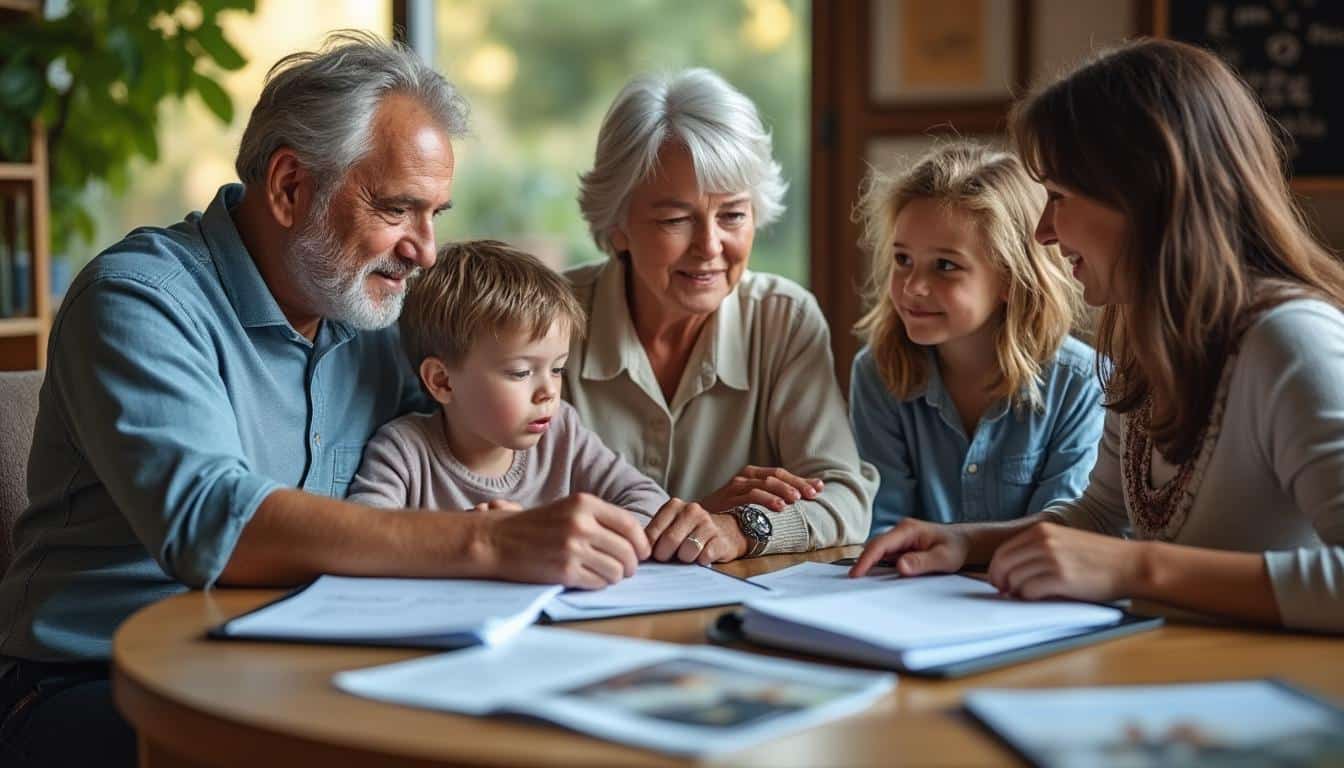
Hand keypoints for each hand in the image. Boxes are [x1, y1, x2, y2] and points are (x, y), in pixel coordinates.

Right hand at [478, 493, 650, 588]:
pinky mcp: (564, 571)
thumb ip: (601, 519)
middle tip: (624, 569)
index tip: (642, 552)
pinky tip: (588, 578)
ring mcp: (573, 548)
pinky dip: (598, 584)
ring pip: (616, 570)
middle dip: (630, 565)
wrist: (497, 540)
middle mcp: (581, 523)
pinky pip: (598, 583)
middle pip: (628, 551)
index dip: (642, 543)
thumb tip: (638, 542)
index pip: (630, 525)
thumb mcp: (569, 509)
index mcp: (585, 503)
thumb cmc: (535, 526)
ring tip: (603, 573)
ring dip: (614, 576)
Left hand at [643, 498, 747, 564]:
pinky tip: (703, 556)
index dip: (650, 550)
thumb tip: (638, 554)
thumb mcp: (672, 526)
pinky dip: (700, 562)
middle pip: (669, 542)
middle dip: (666, 556)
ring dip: (685, 559)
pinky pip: (704, 558)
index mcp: (674, 506)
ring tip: (689, 555)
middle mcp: (691, 510)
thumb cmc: (692, 532)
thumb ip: (655, 535)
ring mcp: (708, 524)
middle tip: (670, 558)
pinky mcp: (721, 540)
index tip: (653, 556)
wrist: (728, 530)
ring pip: (687, 552)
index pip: (652, 533)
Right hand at [699, 465, 822, 513]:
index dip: (801, 480)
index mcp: (753, 474)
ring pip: (765, 483)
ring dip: (783, 490)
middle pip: (776, 475)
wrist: (698, 519)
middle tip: (813, 493)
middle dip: (797, 484)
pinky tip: (780, 506)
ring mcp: (736, 486)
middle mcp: (745, 476)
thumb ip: (771, 498)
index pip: (781, 473)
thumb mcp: (750, 501)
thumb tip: (800, 502)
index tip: (819, 487)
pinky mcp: (729, 498)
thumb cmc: (729, 512)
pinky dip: (767, 499)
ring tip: (798, 499)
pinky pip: (751, 495)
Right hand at [849, 518, 968, 577]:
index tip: (856, 574)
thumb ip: (922, 562)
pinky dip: (879, 565)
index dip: (866, 560)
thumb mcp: (944, 558)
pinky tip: (876, 577)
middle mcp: (901, 531)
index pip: (880, 544)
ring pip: (878, 551)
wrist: (967, 542)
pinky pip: (885, 555)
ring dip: (870, 564)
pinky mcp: (901, 547)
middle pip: (875, 546)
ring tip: (861, 581)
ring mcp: (900, 539)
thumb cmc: (957, 548)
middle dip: (863, 562)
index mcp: (908, 530)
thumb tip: (900, 567)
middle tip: (854, 581)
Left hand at [987, 522, 1138, 601]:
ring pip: (1014, 579)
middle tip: (1005, 592)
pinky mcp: (1062, 578)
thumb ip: (1039, 549)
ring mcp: (1052, 559)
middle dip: (999, 581)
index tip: (998, 581)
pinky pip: (1030, 591)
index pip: (1003, 551)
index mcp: (1042, 531)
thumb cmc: (1099, 557)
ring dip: (1016, 592)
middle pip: (1003, 564)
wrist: (1131, 564)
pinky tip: (1039, 598)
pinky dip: (1029, 598)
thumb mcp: (1064, 541)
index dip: (996, 569)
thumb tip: (1011, 570)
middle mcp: (1044, 542)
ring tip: (1026, 596)